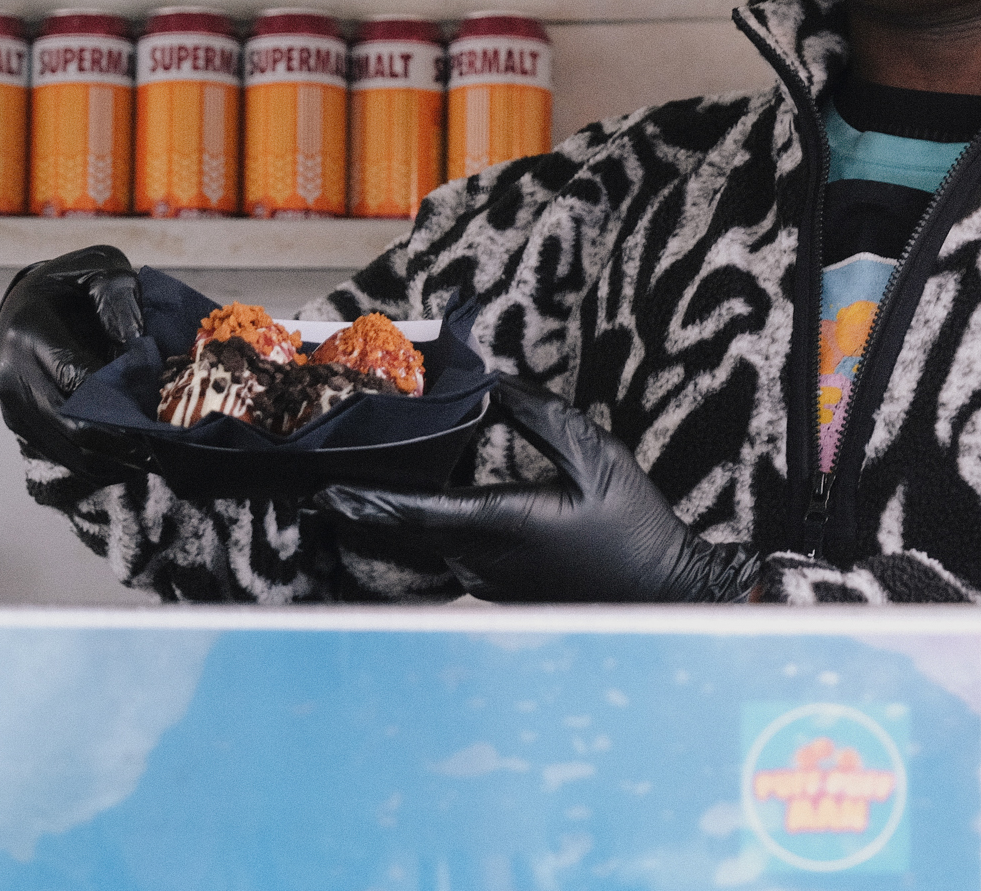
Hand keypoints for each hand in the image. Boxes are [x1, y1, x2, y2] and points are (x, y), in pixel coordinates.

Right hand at [0, 245, 150, 486]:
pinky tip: (132, 460)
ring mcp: (11, 404)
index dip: (122, 401)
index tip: (164, 413)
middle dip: (124, 443)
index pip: (78, 379)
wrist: (24, 301)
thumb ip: (120, 299)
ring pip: (68, 451)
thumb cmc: (71, 284)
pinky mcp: (20, 423)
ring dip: (115, 461)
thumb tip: (139, 347)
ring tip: (157, 457)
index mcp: (29, 331)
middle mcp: (11, 374)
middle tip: (169, 447)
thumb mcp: (99, 269)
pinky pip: (61, 455)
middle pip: (73, 427)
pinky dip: (99, 463)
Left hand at [316, 383, 760, 602]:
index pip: (412, 513)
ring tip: (351, 494)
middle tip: (318, 488)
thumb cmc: (634, 525)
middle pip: (400, 534)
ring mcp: (486, 579)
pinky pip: (443, 556)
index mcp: (501, 524)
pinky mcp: (496, 588)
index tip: (323, 491)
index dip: (363, 502)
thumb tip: (493, 387)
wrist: (661, 592)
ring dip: (387, 521)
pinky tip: (409, 509)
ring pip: (419, 547)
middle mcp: (481, 560)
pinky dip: (418, 532)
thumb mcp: (595, 454)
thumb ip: (538, 417)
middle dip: (359, 511)